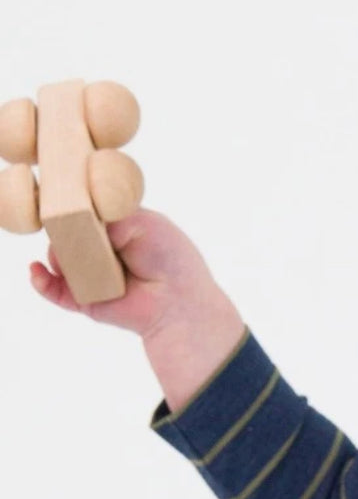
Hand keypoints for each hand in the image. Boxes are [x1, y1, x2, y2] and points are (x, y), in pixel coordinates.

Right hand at [28, 207, 225, 338]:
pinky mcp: (84, 300)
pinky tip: (38, 271)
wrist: (178, 301)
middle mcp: (99, 251)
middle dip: (64, 228)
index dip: (74, 205)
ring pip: (59, 258)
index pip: (84, 212)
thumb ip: (105, 212)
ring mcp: (90, 275)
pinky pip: (54, 290)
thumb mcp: (141, 220)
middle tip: (75, 229)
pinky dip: (42, 280)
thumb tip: (75, 215)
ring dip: (60, 253)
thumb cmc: (169, 258)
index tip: (66, 197)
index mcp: (114, 229)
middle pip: (66, 232)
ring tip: (79, 255)